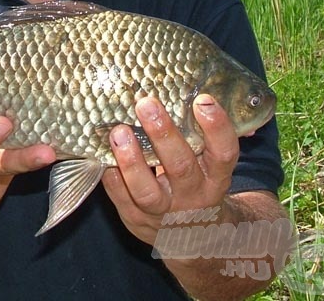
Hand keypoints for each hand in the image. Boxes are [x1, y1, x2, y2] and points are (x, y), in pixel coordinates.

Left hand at [101, 94, 238, 244]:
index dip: (216, 128)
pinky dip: (110, 173)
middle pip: (180, 166)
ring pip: (147, 191)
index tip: (202, 100)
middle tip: (146, 103)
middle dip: (163, 134)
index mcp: (215, 177)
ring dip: (131, 160)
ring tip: (118, 132)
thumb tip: (208, 87)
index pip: (223, 153)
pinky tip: (100, 150)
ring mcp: (163, 212)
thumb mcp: (210, 163)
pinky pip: (120, 196)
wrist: (191, 236)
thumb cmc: (196, 180)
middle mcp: (193, 196)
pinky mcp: (135, 218)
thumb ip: (206, 133)